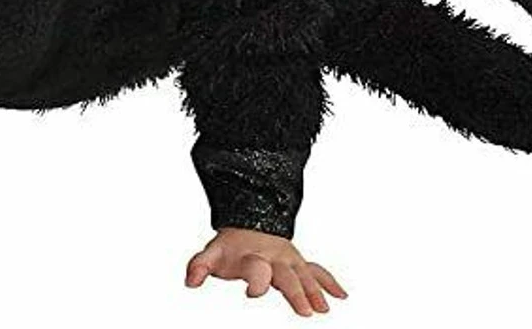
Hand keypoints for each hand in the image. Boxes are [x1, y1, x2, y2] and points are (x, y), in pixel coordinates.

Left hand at [185, 227, 346, 314]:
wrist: (250, 219)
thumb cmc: (231, 246)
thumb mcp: (212, 253)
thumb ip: (200, 266)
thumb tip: (190, 282)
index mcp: (252, 255)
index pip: (255, 269)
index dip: (255, 281)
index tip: (252, 293)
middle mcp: (274, 257)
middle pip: (287, 275)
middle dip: (296, 292)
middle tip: (304, 312)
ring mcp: (290, 259)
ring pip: (305, 274)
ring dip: (315, 291)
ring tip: (322, 309)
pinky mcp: (299, 261)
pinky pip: (317, 270)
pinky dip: (329, 281)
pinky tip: (341, 295)